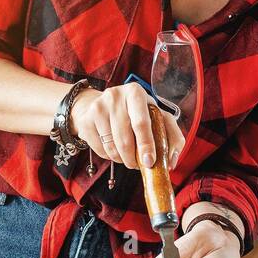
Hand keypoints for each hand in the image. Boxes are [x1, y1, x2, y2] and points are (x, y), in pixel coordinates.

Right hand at [68, 81, 184, 169]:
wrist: (99, 104)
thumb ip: (171, 135)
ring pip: (111, 147)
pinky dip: (109, 156)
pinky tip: (114, 149)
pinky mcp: (86, 121)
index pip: (141, 123)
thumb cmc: (135, 112)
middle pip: (125, 139)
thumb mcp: (157, 116)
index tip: (149, 162)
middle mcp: (115, 97)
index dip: (146, 145)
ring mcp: (98, 108)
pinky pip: (100, 150)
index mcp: (136, 93)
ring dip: (122, 159)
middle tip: (138, 165)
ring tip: (127, 156)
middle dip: (133, 158)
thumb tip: (171, 162)